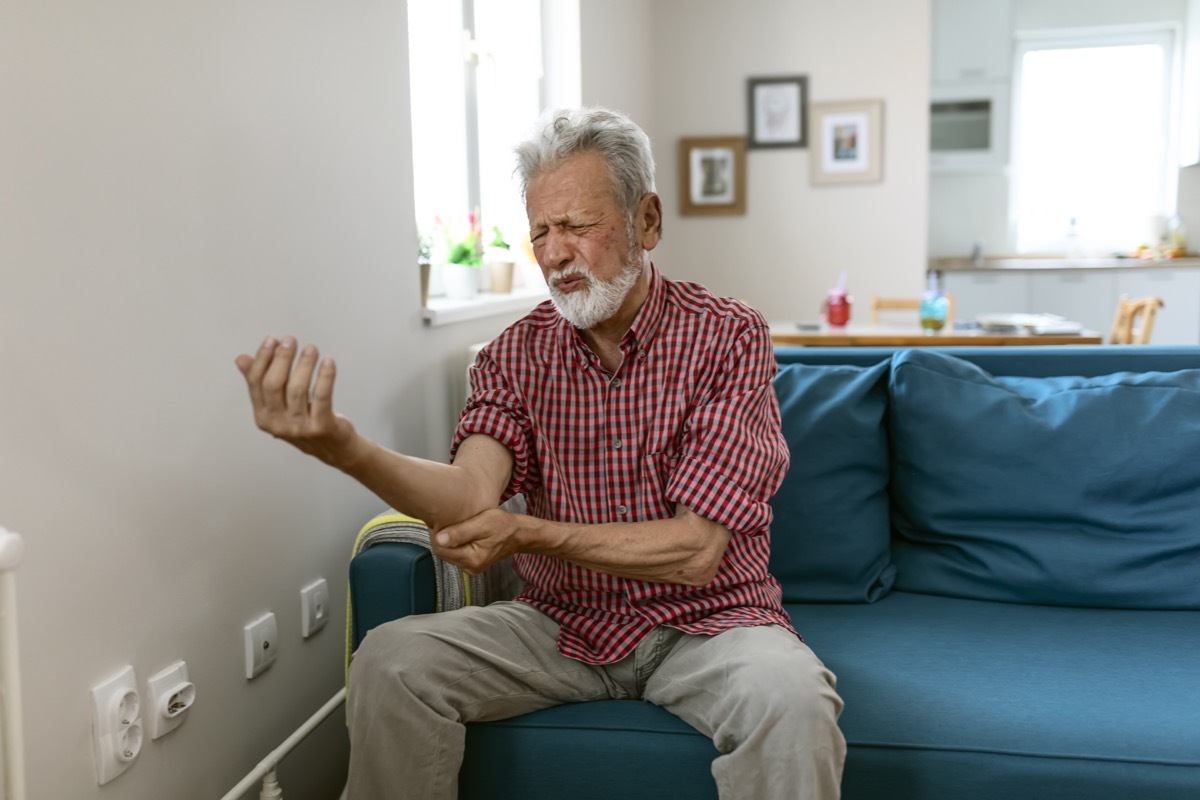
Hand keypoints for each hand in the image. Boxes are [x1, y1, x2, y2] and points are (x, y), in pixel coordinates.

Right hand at [235, 335, 359, 468]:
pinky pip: (322, 396)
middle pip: (274, 384)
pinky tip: (329, 362)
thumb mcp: (279, 405)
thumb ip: (261, 383)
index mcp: (262, 416)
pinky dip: (325, 376)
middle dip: (281, 358)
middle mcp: (277, 424)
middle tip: (290, 340)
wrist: (333, 449)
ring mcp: (299, 427)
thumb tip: (241, 359)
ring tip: (311, 348)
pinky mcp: (321, 427)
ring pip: (298, 388)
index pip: (256, 382)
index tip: (272, 339)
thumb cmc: (304, 422)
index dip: (263, 358)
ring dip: (305, 364)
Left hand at [433, 508, 523, 574]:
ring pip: (448, 553)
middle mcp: (470, 567)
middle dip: (441, 537)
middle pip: (443, 552)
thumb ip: (460, 532)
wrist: (518, 534)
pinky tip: (461, 533)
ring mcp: (471, 567)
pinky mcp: (472, 563)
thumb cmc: (503, 525)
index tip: (440, 520)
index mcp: (472, 559)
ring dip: (448, 540)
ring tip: (455, 525)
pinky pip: (456, 553)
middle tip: (446, 520)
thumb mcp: (483, 523)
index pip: (441, 549)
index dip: (436, 534)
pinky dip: (455, 543)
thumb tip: (438, 539)